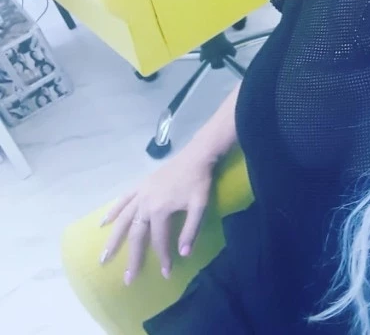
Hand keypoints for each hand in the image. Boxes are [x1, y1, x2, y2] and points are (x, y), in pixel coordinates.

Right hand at [99, 148, 214, 284]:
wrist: (196, 155)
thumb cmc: (199, 181)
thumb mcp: (199, 206)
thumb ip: (191, 230)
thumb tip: (183, 254)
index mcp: (160, 210)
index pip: (159, 240)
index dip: (163, 258)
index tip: (166, 273)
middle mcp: (145, 203)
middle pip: (136, 235)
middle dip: (132, 258)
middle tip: (127, 279)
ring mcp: (140, 193)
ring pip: (123, 220)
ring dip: (113, 239)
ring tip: (104, 256)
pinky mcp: (140, 185)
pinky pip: (123, 200)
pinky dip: (112, 211)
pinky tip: (104, 222)